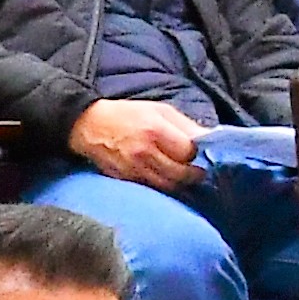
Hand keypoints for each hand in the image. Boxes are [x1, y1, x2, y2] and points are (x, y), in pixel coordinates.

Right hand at [69, 97, 204, 189]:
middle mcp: (144, 152)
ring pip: (168, 186)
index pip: (188, 152)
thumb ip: (185, 125)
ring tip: (184, 176)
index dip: (198, 154)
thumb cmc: (127, 114)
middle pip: (181, 174)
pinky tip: (166, 179)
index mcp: (155, 130)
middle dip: (194, 174)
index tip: (200, 153)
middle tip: (199, 171)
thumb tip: (209, 138)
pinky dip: (163, 186)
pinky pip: (152, 189)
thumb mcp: (159, 110)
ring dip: (180, 184)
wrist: (89, 125)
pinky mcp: (124, 180)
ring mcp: (133, 169)